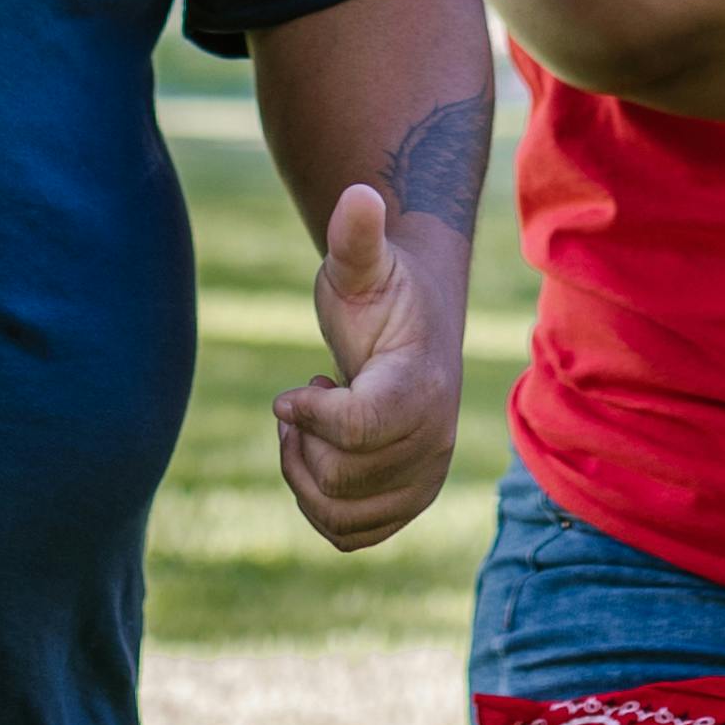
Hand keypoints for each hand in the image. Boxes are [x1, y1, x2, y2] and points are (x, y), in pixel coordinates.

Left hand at [275, 180, 462, 552]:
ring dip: (305, 475)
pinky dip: (319, 506)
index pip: (359, 429)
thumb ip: (356, 235)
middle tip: (307, 398)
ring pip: (339, 513)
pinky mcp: (408, 503)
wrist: (417, 324)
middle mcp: (433, 442)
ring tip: (311, 430)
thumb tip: (358, 190)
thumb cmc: (382, 289)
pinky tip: (320, 457)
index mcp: (422, 387)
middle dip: (302, 442)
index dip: (311, 416)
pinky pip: (348, 534)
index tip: (291, 390)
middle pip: (340, 476)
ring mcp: (424, 479)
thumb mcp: (362, 262)